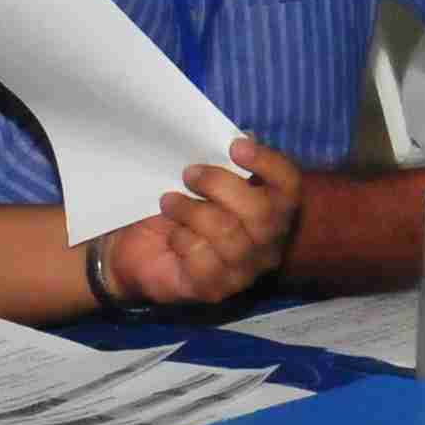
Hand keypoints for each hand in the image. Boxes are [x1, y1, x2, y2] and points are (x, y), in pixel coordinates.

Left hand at [89, 138, 304, 306]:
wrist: (136, 248)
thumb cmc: (178, 207)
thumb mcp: (198, 178)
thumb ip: (224, 160)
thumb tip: (244, 136)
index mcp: (273, 210)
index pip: (288, 185)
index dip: (268, 163)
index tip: (235, 146)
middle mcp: (268, 243)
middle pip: (261, 212)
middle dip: (220, 185)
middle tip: (189, 174)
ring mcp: (244, 270)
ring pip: (228, 233)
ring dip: (192, 211)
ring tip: (169, 201)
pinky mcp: (215, 288)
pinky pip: (203, 259)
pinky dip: (182, 239)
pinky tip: (172, 235)